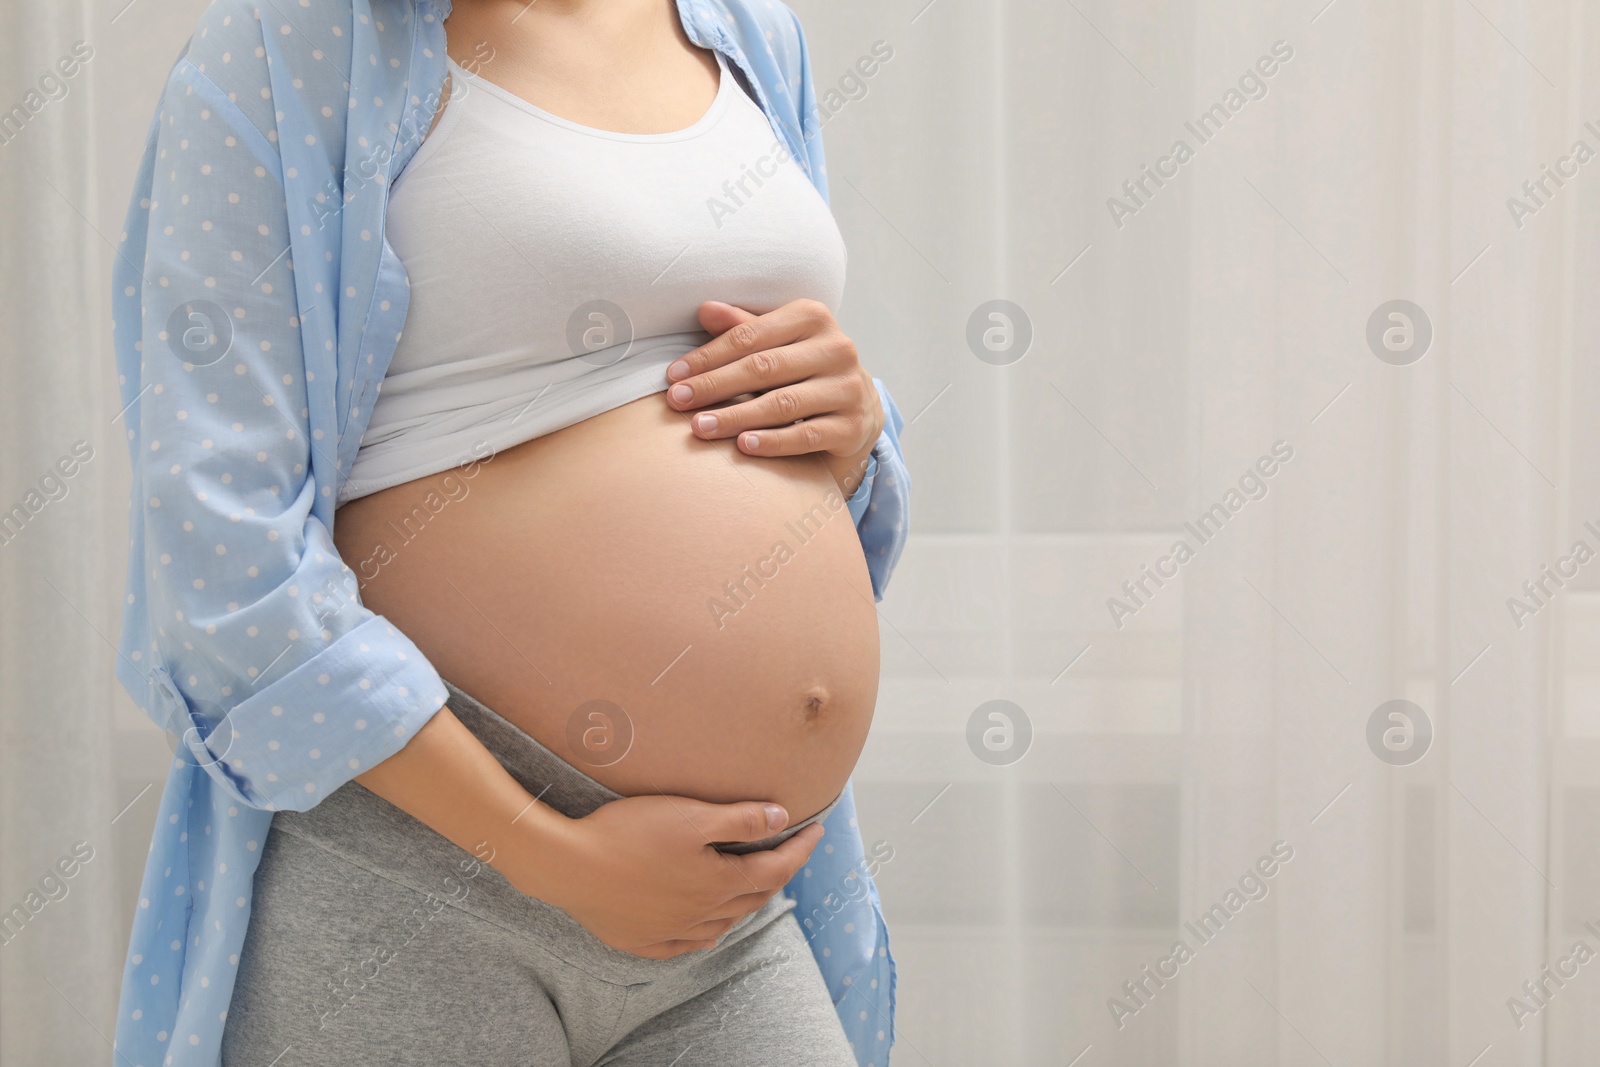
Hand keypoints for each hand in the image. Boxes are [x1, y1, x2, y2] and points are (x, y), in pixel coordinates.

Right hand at [522, 794, 823, 959]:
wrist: (567, 865)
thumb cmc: (628, 833)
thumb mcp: (690, 815)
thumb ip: (739, 820)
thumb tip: (781, 819)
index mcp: (718, 882)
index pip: (775, 868)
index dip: (800, 849)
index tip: (816, 830)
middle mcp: (701, 913)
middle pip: (753, 896)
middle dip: (779, 873)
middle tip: (790, 853)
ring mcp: (671, 930)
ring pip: (724, 921)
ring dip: (746, 902)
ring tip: (755, 885)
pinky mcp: (642, 940)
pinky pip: (687, 943)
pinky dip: (707, 932)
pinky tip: (708, 929)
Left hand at [665, 299, 883, 496]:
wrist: (857, 407)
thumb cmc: (803, 369)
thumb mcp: (777, 343)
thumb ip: (743, 329)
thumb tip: (704, 309)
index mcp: (813, 317)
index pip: (750, 336)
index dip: (708, 356)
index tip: (673, 376)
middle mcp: (837, 348)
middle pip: (764, 367)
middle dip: (715, 385)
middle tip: (678, 402)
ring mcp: (848, 388)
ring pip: (783, 404)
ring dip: (736, 417)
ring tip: (700, 427)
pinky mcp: (852, 425)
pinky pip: (806, 435)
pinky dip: (773, 442)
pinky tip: (743, 446)